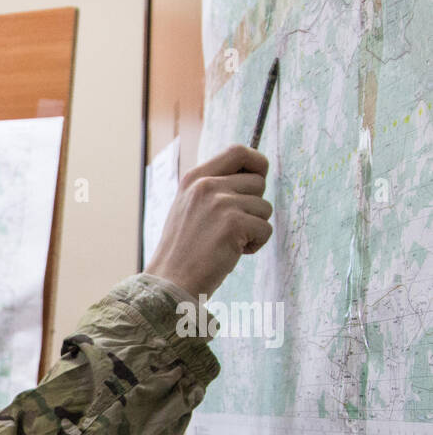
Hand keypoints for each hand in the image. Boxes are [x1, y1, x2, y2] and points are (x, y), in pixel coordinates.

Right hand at [144, 144, 272, 298]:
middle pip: (258, 182)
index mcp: (194, 178)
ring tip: (228, 242)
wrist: (168, 283)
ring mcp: (220, 203)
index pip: (238, 152)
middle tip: (232, 227)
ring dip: (253, 228)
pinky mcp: (234, 224)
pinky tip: (233, 253)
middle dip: (253, 206)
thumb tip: (253, 177)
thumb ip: (212, 189)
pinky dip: (255, 245)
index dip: (256, 163)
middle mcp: (206, 185)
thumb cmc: (181, 252)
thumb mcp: (187, 208)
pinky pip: (265, 229)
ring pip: (264, 207)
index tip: (259, 178)